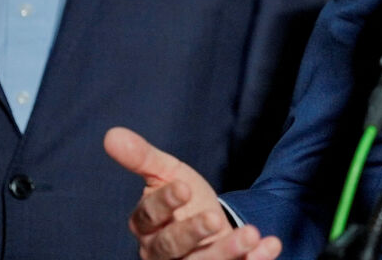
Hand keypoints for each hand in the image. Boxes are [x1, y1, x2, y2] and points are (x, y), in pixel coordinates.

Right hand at [104, 127, 282, 259]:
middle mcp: (163, 252)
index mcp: (148, 226)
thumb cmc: (184, 200)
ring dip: (227, 252)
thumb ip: (142, 158)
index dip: (164, 203)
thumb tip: (111, 134)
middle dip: (192, 233)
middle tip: (214, 218)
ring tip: (252, 234)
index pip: (149, 216)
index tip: (183, 187)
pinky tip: (270, 245)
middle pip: (171, 247)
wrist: (208, 227)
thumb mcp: (167, 174)